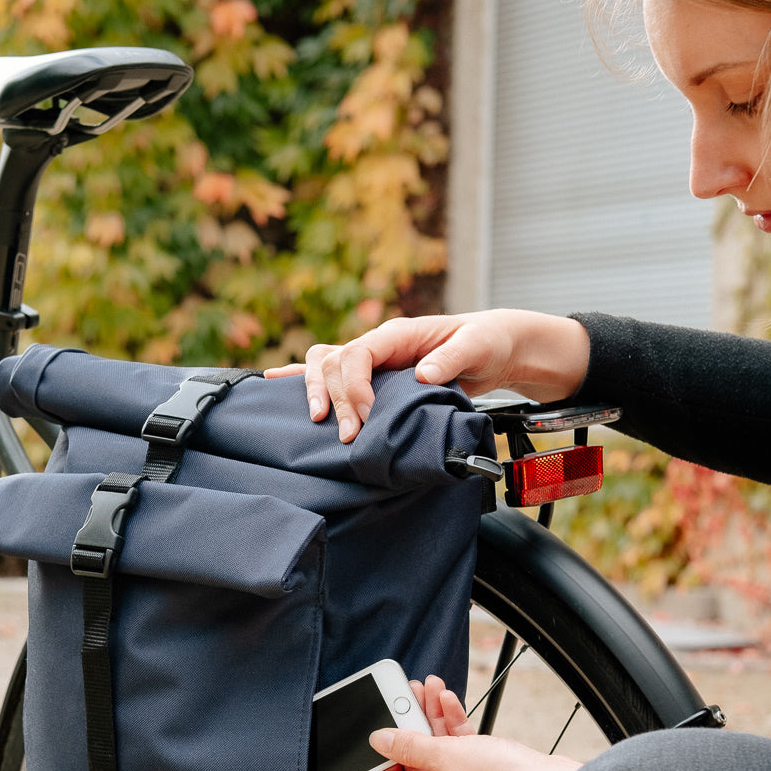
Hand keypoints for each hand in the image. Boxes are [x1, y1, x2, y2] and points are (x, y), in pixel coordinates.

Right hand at [262, 310, 591, 442]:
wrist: (497, 346)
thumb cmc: (489, 340)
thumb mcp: (479, 345)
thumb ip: (451, 358)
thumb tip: (421, 375)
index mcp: (397, 334)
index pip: (356, 354)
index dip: (353, 387)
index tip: (365, 418)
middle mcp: (379, 344)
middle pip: (333, 363)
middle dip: (335, 400)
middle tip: (349, 436)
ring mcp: (374, 360)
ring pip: (325, 366)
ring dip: (319, 395)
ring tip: (323, 425)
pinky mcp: (375, 377)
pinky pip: (332, 373)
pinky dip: (302, 378)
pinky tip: (273, 382)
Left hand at [369, 674, 581, 770]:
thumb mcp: (446, 754)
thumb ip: (408, 745)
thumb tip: (379, 741)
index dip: (382, 756)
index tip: (384, 729)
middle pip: (416, 767)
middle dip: (414, 726)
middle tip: (409, 696)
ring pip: (441, 760)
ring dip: (436, 723)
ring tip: (431, 689)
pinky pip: (462, 764)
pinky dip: (457, 736)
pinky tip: (452, 704)